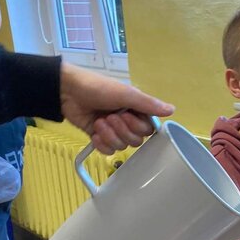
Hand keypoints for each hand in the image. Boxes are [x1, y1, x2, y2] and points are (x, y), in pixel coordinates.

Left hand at [59, 63, 173, 153]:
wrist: (67, 92)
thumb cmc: (97, 87)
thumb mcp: (126, 94)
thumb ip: (148, 104)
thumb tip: (172, 110)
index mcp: (136, 110)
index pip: (148, 130)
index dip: (138, 127)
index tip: (127, 115)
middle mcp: (127, 121)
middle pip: (135, 141)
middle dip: (121, 130)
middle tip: (110, 117)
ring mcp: (113, 130)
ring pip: (121, 146)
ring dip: (109, 135)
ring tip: (99, 121)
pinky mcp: (99, 138)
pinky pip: (108, 151)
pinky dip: (101, 143)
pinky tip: (94, 132)